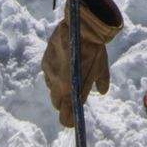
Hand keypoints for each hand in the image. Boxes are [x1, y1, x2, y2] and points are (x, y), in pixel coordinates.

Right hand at [43, 0, 122, 127]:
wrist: (81, 25)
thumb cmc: (94, 48)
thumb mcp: (101, 67)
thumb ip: (101, 82)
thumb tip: (102, 91)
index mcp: (71, 90)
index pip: (65, 117)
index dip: (69, 120)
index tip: (72, 121)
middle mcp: (57, 85)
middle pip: (58, 103)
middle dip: (65, 102)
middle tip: (73, 95)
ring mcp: (49, 72)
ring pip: (52, 88)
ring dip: (59, 87)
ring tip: (69, 76)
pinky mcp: (44, 61)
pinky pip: (49, 74)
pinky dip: (55, 73)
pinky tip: (63, 64)